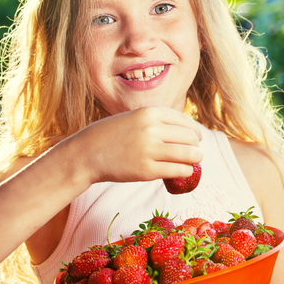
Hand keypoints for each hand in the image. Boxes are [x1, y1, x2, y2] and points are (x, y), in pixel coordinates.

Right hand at [81, 106, 202, 183]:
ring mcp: (149, 150)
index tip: (196, 138)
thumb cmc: (111, 135)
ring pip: (189, 154)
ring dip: (195, 159)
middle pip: (190, 138)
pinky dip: (185, 171)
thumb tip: (186, 131)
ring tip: (192, 162)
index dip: (195, 131)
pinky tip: (181, 171)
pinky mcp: (146, 170)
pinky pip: (178, 170)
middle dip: (195, 146)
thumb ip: (157, 121)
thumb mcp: (134, 118)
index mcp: (150, 112)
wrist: (87, 153)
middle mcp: (152, 129)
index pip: (185, 121)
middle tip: (194, 152)